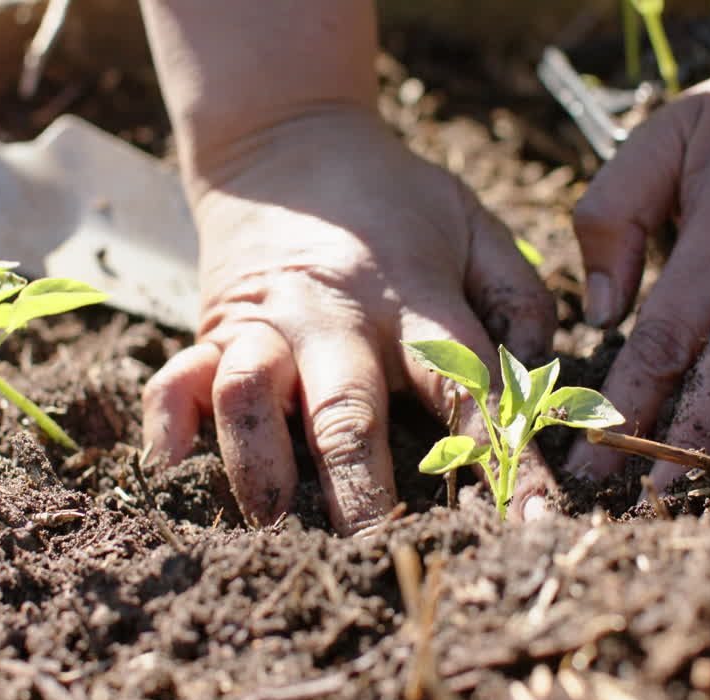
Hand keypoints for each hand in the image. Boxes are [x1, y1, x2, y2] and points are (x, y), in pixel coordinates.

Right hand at [143, 109, 558, 532]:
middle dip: (363, 488)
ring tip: (273, 521)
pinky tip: (171, 466)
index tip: (528, 528)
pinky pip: (176, 374)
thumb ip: (520, 299)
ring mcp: (266, 322)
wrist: (289, 136)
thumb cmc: (396, 196)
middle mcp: (333, 316)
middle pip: (347, 410)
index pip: (465, 388)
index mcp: (411, 296)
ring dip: (259, 461)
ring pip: (251, 395)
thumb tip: (542, 385)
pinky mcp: (214, 325)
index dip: (501, 461)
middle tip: (380, 553)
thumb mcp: (475, 223)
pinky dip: (167, 419)